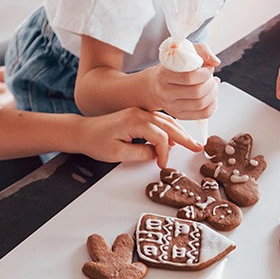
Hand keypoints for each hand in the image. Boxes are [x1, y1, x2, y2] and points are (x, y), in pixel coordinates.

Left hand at [76, 108, 202, 167]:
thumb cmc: (96, 142)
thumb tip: (156, 155)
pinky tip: (176, 136)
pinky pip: (159, 120)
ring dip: (179, 132)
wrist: (82, 131)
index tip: (162, 165)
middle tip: (198, 147)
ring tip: (192, 143)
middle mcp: (140, 113)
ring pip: (166, 121)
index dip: (165, 152)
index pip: (160, 136)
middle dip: (184, 137)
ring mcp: (139, 112)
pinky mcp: (137, 115)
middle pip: (168, 124)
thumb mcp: (117, 153)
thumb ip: (140, 154)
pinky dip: (170, 128)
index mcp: (135, 121)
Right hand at [149, 43, 219, 119]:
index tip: (209, 68)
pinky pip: (202, 114)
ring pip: (200, 104)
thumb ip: (201, 50)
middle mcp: (165, 93)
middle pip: (196, 92)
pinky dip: (213, 105)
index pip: (188, 78)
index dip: (205, 73)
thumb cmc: (171, 67)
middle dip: (210, 84)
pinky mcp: (178, 115)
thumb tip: (215, 62)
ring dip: (213, 94)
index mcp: (163, 75)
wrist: (154, 85)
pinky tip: (211, 96)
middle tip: (211, 77)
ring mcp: (171, 107)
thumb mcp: (183, 52)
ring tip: (212, 86)